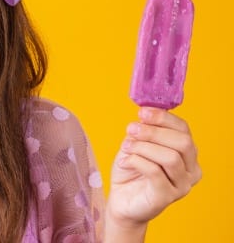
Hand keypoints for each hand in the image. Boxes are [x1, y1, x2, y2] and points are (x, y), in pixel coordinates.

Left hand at [107, 107, 201, 231]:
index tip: (142, 112)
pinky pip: (154, 172)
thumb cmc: (131, 171)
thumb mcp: (136, 145)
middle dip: (154, 132)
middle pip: (183, 142)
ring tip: (125, 147)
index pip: (184, 129)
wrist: (122, 201)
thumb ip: (143, 131)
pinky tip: (123, 162)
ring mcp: (182, 185)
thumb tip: (144, 115)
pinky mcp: (167, 197)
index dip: (164, 118)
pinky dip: (136, 161)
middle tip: (131, 128)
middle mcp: (191, 170)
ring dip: (143, 147)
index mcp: (187, 154)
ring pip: (170, 157)